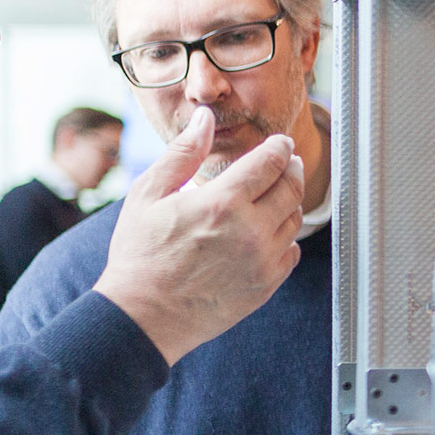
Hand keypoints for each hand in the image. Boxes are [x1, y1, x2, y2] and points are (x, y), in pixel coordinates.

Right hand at [93, 107, 304, 365]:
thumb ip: (182, 154)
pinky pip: (291, 253)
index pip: (270, 162)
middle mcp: (251, 231)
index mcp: (222, 203)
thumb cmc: (140, 255)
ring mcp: (262, 261)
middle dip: (292, 168)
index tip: (280, 143)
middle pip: (291, 188)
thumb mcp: (149, 195)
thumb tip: (205, 119)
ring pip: (294, 220)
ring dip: (290, 201)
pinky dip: (286, 237)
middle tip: (287, 162)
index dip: (279, 147)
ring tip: (277, 194)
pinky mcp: (266, 285)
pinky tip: (270, 231)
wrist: (144, 316)